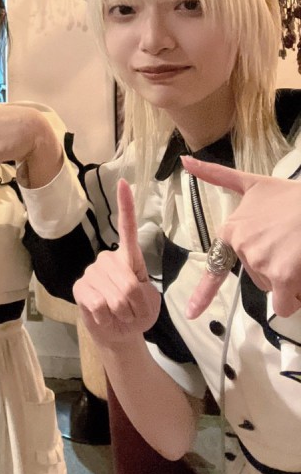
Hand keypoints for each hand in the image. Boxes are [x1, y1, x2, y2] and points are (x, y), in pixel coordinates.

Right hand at [73, 179, 161, 347]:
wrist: (118, 333)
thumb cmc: (136, 314)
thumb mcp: (149, 305)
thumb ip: (142, 295)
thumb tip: (122, 292)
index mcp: (128, 258)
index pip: (127, 228)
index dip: (125, 206)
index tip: (123, 182)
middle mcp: (108, 259)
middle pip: (129, 284)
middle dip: (136, 307)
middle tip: (132, 312)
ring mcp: (92, 272)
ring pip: (116, 298)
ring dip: (123, 315)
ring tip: (119, 315)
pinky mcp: (80, 287)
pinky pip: (99, 304)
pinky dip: (107, 317)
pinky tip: (104, 315)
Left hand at [182, 155, 300, 317]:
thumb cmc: (293, 197)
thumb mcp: (253, 183)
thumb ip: (217, 176)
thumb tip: (184, 160)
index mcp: (231, 231)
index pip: (214, 269)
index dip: (202, 296)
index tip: (192, 313)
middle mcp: (241, 248)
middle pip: (257, 278)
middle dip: (275, 270)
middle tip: (291, 248)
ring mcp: (260, 263)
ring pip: (273, 289)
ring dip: (288, 282)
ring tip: (298, 254)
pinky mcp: (282, 276)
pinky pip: (285, 304)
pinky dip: (294, 299)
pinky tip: (299, 277)